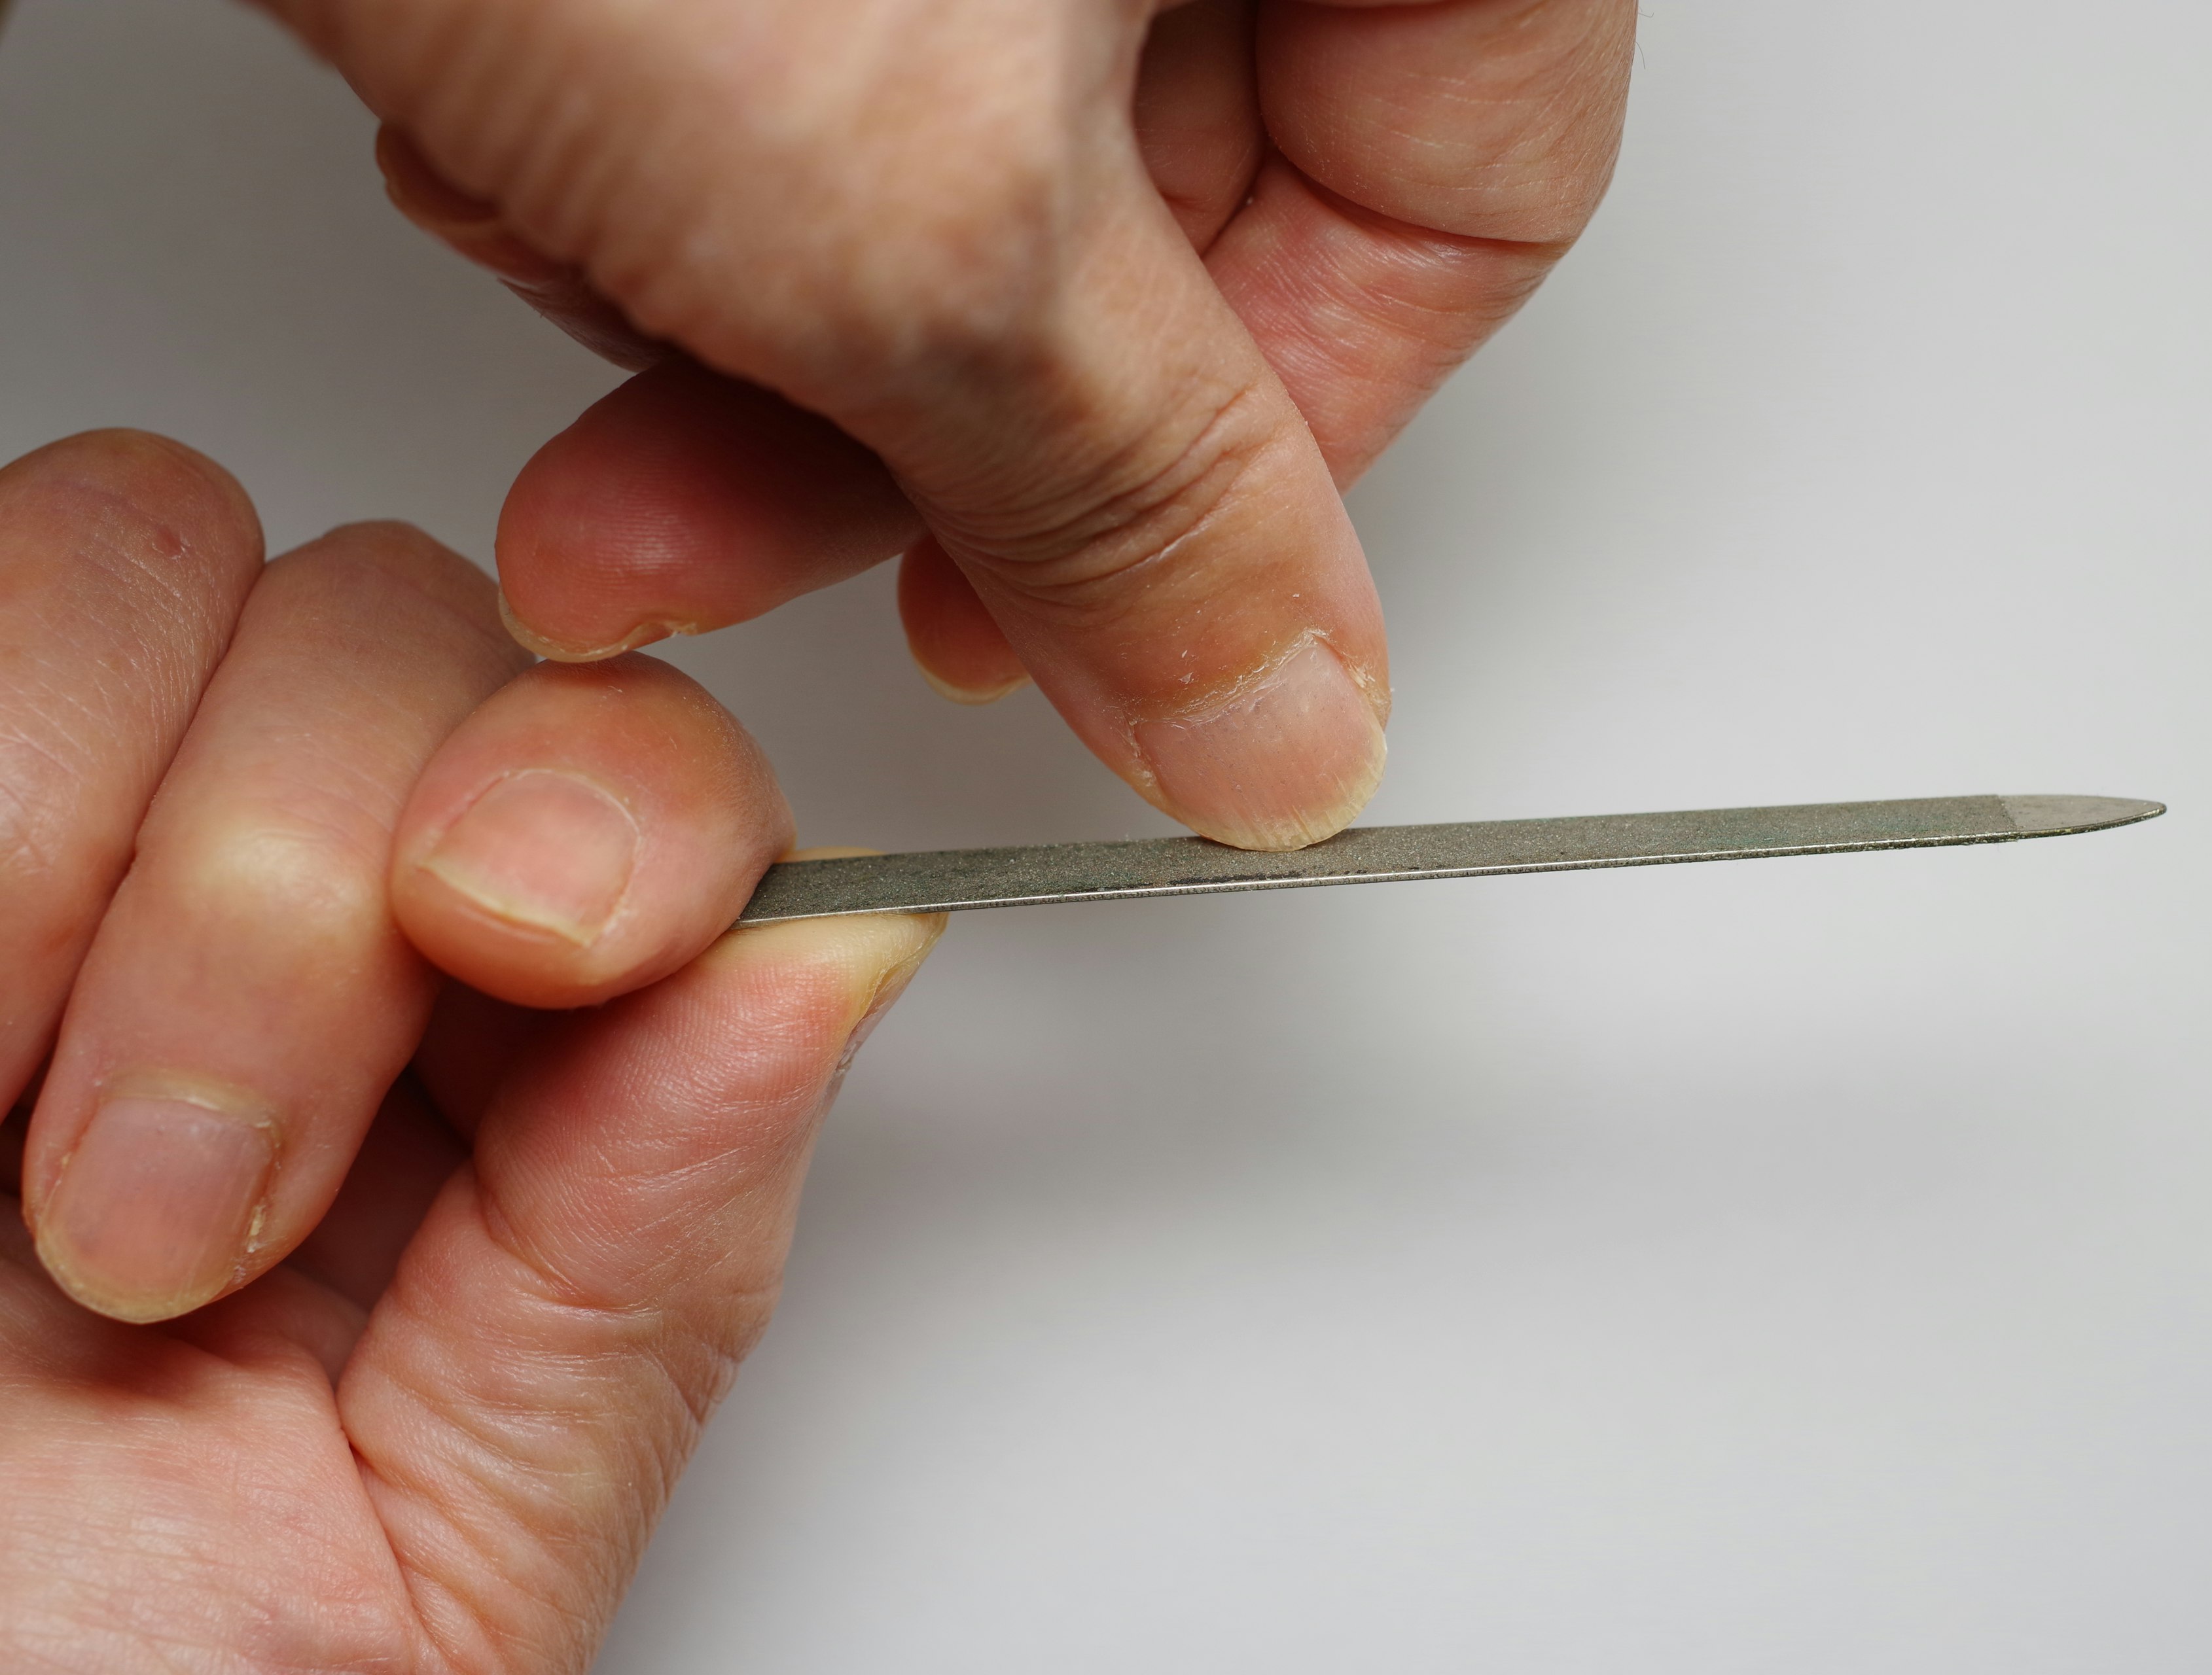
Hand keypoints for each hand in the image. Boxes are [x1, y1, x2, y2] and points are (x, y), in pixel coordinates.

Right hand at [1, 432, 941, 1669]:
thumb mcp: (436, 1545)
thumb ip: (652, 1254)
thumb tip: (840, 952)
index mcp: (480, 1084)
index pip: (631, 765)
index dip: (625, 798)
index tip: (547, 941)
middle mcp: (279, 935)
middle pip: (399, 626)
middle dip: (310, 882)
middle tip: (194, 1206)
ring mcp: (60, 856)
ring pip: (154, 561)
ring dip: (101, 859)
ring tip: (41, 1190)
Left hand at [247, 0, 1636, 848]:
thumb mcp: (929, 213)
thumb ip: (1142, 502)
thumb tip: (1284, 723)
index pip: (1468, 200)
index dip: (1293, 463)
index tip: (1108, 627)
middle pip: (1183, 218)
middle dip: (923, 424)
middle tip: (742, 527)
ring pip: (963, 180)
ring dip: (747, 313)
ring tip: (566, 232)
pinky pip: (798, 94)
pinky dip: (650, 173)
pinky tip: (511, 128)